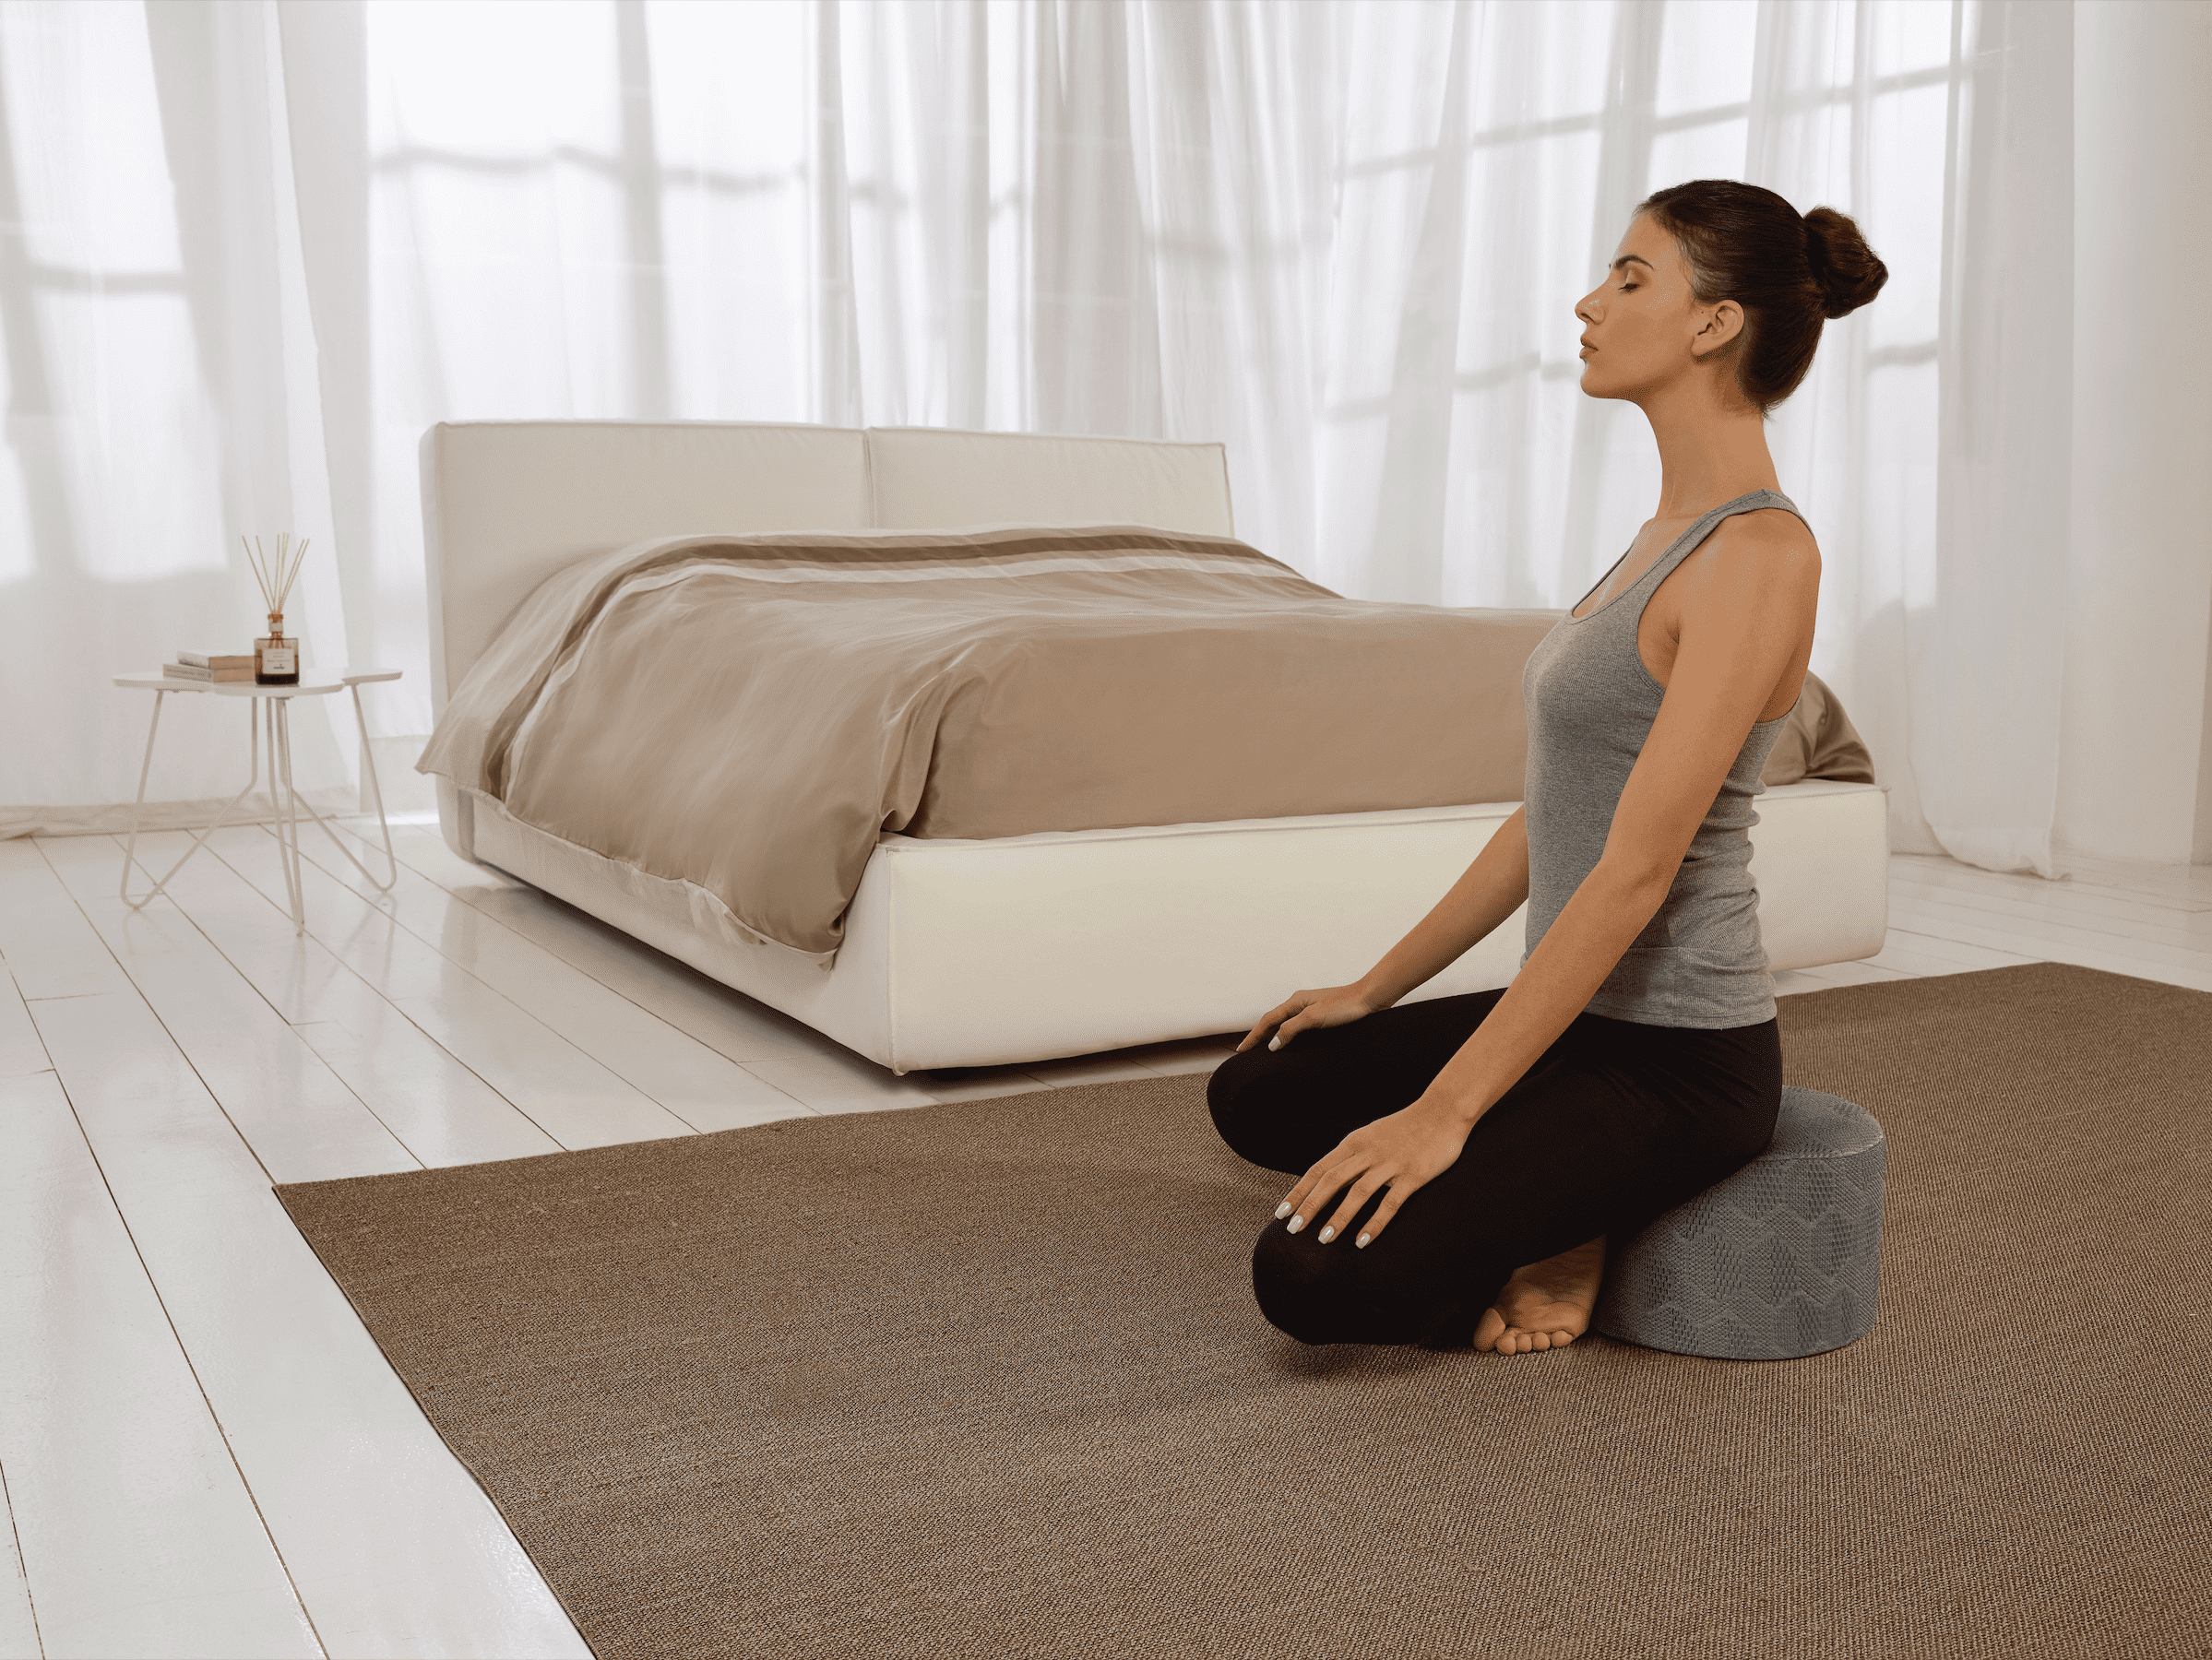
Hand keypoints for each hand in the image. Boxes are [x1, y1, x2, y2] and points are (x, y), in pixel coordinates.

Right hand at [1233, 983, 1379, 1053]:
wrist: (1370, 998)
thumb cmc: (1345, 1006)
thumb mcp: (1314, 1018)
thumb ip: (1292, 1029)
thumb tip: (1273, 1044)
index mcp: (1296, 1002)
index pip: (1268, 1021)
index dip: (1253, 1036)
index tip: (1241, 1050)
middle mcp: (1301, 1004)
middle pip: (1273, 1021)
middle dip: (1259, 1035)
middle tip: (1247, 1050)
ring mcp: (1312, 1009)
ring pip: (1285, 1024)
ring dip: (1273, 1035)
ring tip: (1264, 1049)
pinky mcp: (1323, 1017)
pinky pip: (1298, 1027)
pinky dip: (1288, 1036)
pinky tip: (1292, 1044)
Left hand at [1274, 1098, 1469, 1248]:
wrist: (1443, 1112)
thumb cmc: (1405, 1128)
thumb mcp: (1370, 1137)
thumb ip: (1351, 1157)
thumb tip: (1327, 1181)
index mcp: (1354, 1143)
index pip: (1318, 1169)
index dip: (1299, 1191)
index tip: (1281, 1212)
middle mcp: (1368, 1153)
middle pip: (1331, 1181)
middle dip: (1310, 1206)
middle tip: (1294, 1230)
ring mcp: (1391, 1164)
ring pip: (1358, 1193)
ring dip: (1339, 1217)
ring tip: (1323, 1239)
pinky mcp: (1413, 1176)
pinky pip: (1390, 1203)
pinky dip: (1375, 1223)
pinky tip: (1363, 1241)